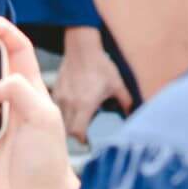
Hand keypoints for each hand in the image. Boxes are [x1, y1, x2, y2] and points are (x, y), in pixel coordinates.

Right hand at [52, 26, 132, 143]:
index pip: (77, 132)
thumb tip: (132, 116)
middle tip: (85, 136)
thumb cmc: (100, 65)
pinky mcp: (56, 91)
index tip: (89, 141)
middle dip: (75, 135)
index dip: (82, 140)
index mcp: (84, 104)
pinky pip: (57, 109)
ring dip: (68, 125)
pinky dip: (63, 113)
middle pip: (67, 130)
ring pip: (60, 120)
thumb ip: (126, 102)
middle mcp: (69, 103)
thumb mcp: (118, 84)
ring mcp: (60, 97)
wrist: (82, 47)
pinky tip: (72, 109)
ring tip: (78, 123)